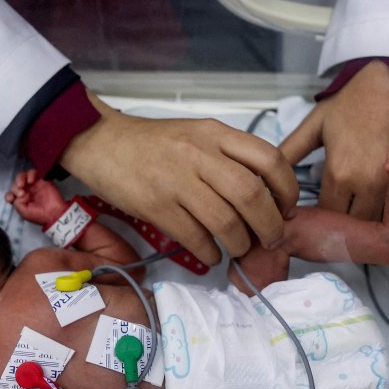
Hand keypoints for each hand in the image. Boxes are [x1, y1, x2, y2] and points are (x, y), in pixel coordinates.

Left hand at [5, 168, 67, 225]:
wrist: (54, 213)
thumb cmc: (41, 216)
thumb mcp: (24, 212)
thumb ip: (16, 203)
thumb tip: (15, 195)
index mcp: (21, 200)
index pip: (11, 194)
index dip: (9, 195)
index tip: (12, 198)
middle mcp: (26, 192)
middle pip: (15, 184)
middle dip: (15, 188)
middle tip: (21, 193)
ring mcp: (33, 186)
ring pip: (22, 176)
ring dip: (20, 178)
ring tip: (23, 185)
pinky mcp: (41, 180)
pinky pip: (33, 172)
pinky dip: (30, 174)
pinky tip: (31, 181)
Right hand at [58, 93, 298, 265]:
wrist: (101, 142)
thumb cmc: (154, 144)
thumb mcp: (197, 136)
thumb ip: (229, 157)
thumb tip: (265, 196)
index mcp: (216, 134)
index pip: (269, 159)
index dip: (287, 189)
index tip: (287, 207)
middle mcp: (200, 154)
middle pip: (251, 195)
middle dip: (270, 224)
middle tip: (271, 238)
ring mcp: (177, 181)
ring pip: (226, 221)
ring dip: (240, 243)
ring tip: (238, 248)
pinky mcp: (156, 206)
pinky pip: (195, 238)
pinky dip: (210, 253)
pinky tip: (211, 254)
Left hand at [281, 60, 388, 240]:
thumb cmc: (356, 100)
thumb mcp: (317, 123)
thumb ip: (290, 152)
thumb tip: (264, 176)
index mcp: (341, 174)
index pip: (327, 220)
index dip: (325, 224)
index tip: (325, 222)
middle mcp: (371, 186)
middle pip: (357, 231)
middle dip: (351, 232)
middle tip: (350, 229)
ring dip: (383, 233)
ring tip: (377, 230)